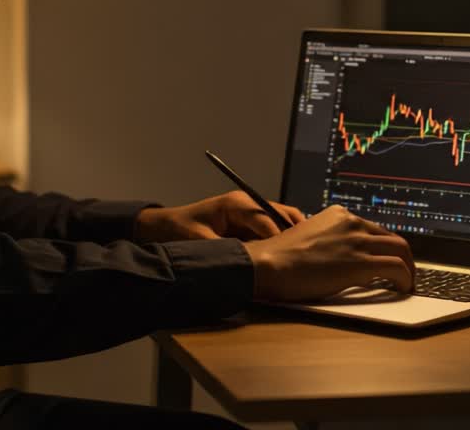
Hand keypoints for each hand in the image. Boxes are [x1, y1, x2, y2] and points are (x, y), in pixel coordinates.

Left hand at [133, 191, 305, 243]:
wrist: (164, 226)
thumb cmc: (179, 230)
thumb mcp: (200, 242)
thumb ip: (225, 252)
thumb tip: (247, 265)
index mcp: (238, 204)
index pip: (268, 221)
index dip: (281, 240)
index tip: (290, 259)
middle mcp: (248, 204)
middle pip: (282, 215)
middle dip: (295, 235)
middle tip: (305, 257)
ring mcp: (250, 212)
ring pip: (282, 221)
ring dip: (290, 237)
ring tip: (299, 259)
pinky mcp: (248, 223)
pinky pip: (272, 229)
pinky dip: (282, 241)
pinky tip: (285, 259)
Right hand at [243, 204, 414, 300]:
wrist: (269, 264)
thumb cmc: (280, 258)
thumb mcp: (309, 237)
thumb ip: (331, 241)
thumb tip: (345, 259)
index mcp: (339, 215)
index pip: (374, 229)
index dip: (384, 248)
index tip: (386, 260)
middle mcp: (352, 223)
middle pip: (393, 238)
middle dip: (403, 256)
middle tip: (404, 273)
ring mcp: (357, 241)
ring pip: (401, 250)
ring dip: (408, 269)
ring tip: (406, 284)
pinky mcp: (360, 263)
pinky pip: (397, 268)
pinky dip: (405, 279)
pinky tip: (401, 289)